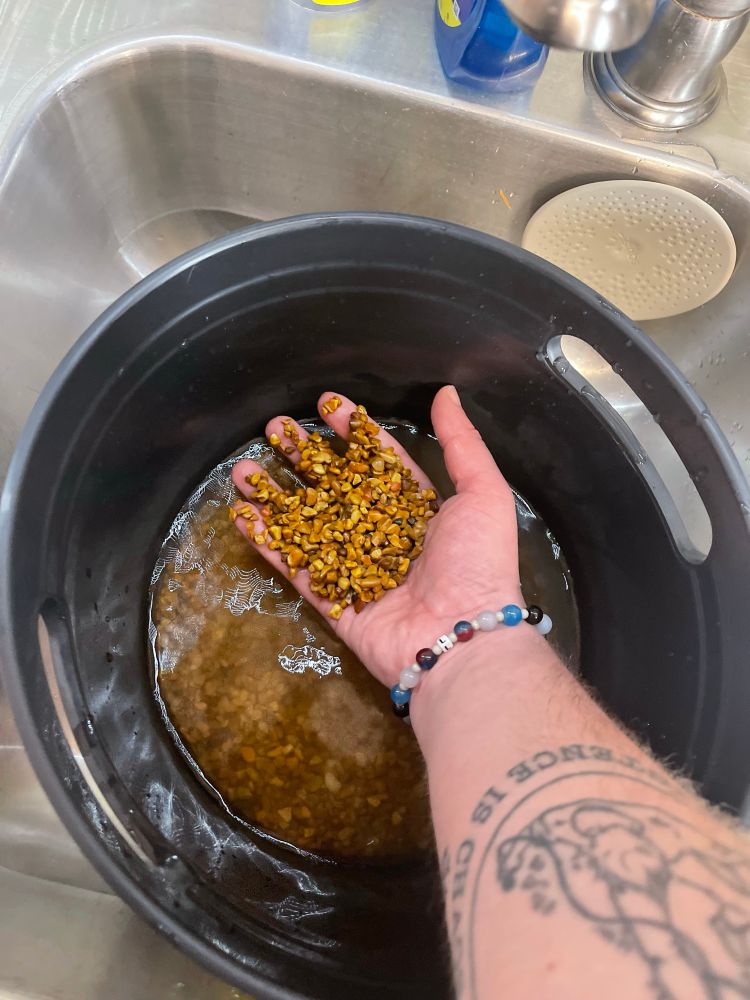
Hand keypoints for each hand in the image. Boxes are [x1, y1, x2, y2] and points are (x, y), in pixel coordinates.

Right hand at [232, 386, 521, 687]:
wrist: (461, 638)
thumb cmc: (477, 563)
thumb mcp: (482, 493)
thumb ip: (460, 442)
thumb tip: (446, 392)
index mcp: (418, 508)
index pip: (377, 460)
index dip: (352, 432)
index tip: (326, 405)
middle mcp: (382, 533)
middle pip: (334, 485)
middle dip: (303, 456)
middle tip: (274, 428)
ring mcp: (354, 566)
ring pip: (305, 522)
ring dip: (274, 495)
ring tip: (243, 467)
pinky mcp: (332, 599)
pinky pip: (294, 566)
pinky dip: (266, 542)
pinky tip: (240, 515)